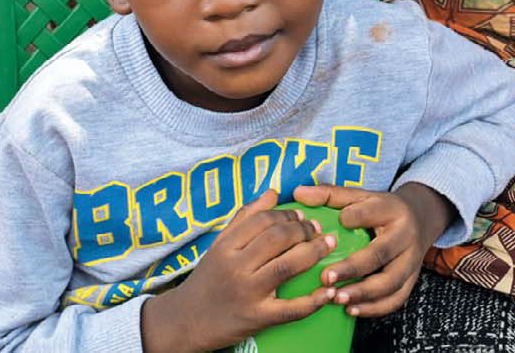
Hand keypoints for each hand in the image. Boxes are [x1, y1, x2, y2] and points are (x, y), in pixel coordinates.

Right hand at [140, 189, 333, 352]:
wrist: (185, 322)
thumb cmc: (207, 279)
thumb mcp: (219, 245)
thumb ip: (245, 217)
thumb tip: (273, 192)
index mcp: (226, 247)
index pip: (264, 220)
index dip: (288, 214)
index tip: (302, 216)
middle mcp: (235, 267)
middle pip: (278, 239)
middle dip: (304, 230)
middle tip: (318, 230)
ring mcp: (247, 293)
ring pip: (288, 266)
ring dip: (314, 253)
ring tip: (329, 245)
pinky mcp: (257, 318)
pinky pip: (290, 309)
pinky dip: (313, 301)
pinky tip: (328, 293)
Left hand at [292, 182, 452, 318]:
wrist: (421, 218)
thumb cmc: (382, 209)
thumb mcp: (362, 196)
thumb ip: (331, 195)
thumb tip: (298, 193)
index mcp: (393, 209)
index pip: (376, 211)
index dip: (358, 216)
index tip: (339, 221)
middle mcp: (406, 235)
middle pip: (382, 253)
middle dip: (353, 268)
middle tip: (326, 278)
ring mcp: (411, 260)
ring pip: (391, 282)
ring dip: (363, 293)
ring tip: (337, 298)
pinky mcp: (411, 280)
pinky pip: (396, 299)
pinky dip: (374, 308)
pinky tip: (351, 310)